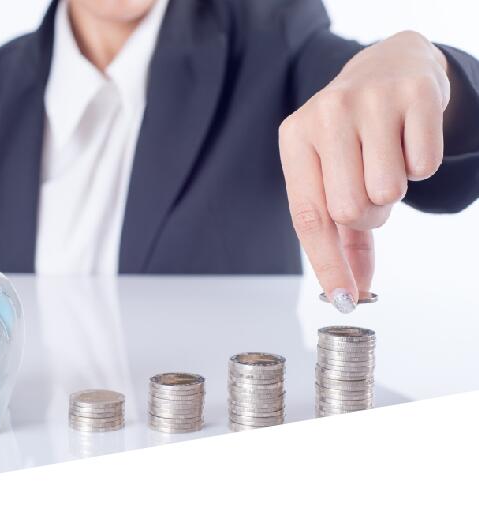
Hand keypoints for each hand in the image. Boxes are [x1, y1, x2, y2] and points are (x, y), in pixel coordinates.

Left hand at [278, 31, 449, 311]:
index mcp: (294, 138)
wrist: (388, 67)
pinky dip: (421, 166)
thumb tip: (353, 291)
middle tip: (369, 189)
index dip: (327, 262)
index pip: (308, 216)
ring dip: (393, 191)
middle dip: (368, 214)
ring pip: (388, 192)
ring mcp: (368, 100)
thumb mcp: (330, 175)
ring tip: (385, 161)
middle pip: (350, 210)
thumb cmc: (352, 135)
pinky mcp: (413, 94)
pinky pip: (424, 166)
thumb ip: (339, 236)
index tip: (345, 297)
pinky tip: (407, 140)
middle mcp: (325, 115)